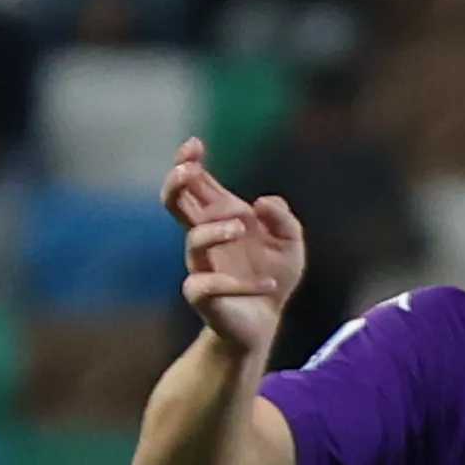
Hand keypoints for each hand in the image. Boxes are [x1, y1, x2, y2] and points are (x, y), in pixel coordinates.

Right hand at [163, 136, 306, 359]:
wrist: (266, 320)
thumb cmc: (272, 273)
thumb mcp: (290, 242)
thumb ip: (283, 219)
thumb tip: (262, 202)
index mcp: (219, 216)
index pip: (194, 183)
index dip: (188, 160)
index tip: (195, 144)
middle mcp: (204, 236)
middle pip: (174, 202)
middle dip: (177, 182)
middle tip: (190, 170)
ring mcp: (200, 265)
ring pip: (193, 240)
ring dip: (216, 230)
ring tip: (242, 227)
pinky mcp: (203, 295)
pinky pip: (209, 284)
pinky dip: (240, 283)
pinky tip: (268, 283)